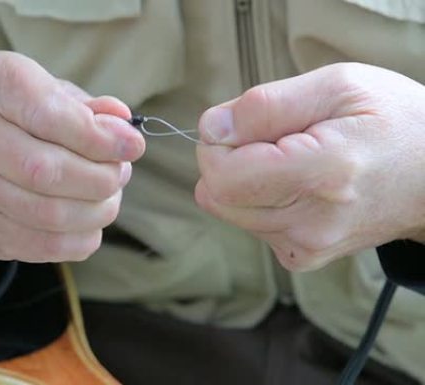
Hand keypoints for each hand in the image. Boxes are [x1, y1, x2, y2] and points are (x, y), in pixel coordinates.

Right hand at [0, 51, 144, 262]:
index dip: (98, 137)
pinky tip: (89, 221)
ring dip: (96, 211)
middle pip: (45, 170)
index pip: (48, 114)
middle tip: (119, 174)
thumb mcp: (52, 94)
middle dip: (99, 178)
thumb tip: (123, 128)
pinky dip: (81, 238)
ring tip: (108, 197)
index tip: (133, 146)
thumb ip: (89, 108)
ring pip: (48, 214)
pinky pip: (43, 245)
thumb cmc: (20, 119)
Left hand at [195, 63, 424, 270]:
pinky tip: (297, 185)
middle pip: (216, 194)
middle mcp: (312, 222)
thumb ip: (265, 106)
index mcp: (325, 172)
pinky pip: (249, 224)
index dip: (219, 143)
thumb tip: (211, 128)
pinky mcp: (302, 257)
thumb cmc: (393, 120)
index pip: (222, 176)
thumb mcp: (336, 85)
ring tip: (293, 160)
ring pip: (227, 209)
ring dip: (243, 179)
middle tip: (275, 138)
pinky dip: (259, 199)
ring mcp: (307, 246)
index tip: (248, 124)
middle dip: (228, 158)